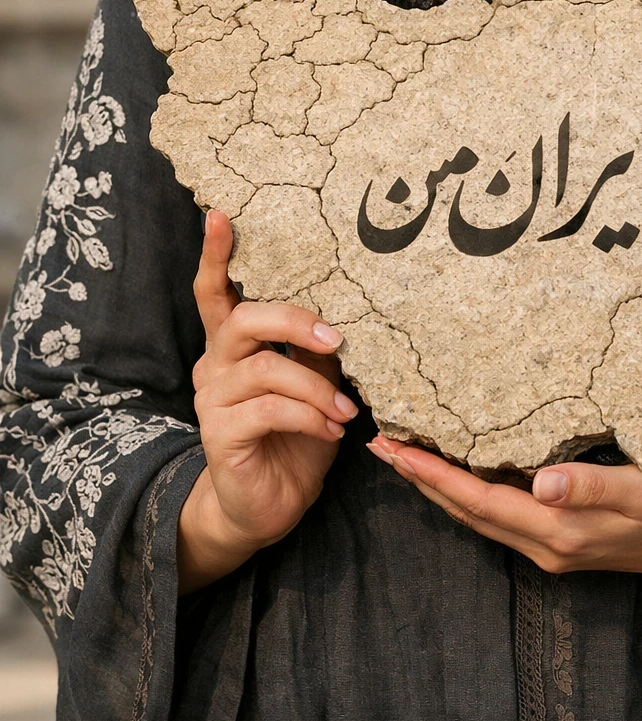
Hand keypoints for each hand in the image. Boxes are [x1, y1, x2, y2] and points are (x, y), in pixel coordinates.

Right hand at [177, 210, 357, 592]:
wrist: (269, 506)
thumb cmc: (296, 436)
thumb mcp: (316, 384)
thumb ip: (318, 348)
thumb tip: (350, 309)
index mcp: (234, 345)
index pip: (215, 291)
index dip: (217, 254)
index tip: (221, 214)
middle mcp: (214, 364)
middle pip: (242, 319)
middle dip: (293, 320)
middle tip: (337, 337)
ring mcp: (213, 400)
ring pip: (265, 368)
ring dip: (315, 385)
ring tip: (347, 409)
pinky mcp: (220, 435)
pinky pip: (269, 410)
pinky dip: (310, 415)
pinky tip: (333, 428)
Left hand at [368, 436, 641, 607]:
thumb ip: (592, 486)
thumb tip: (540, 481)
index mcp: (560, 532)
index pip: (479, 500)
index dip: (433, 474)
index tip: (396, 447)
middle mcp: (548, 545)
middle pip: (468, 511)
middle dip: (422, 478)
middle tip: (380, 443)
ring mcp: (555, 547)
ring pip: (481, 514)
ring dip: (441, 485)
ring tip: (407, 452)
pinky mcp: (566, 539)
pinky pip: (504, 514)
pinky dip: (473, 490)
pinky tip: (464, 467)